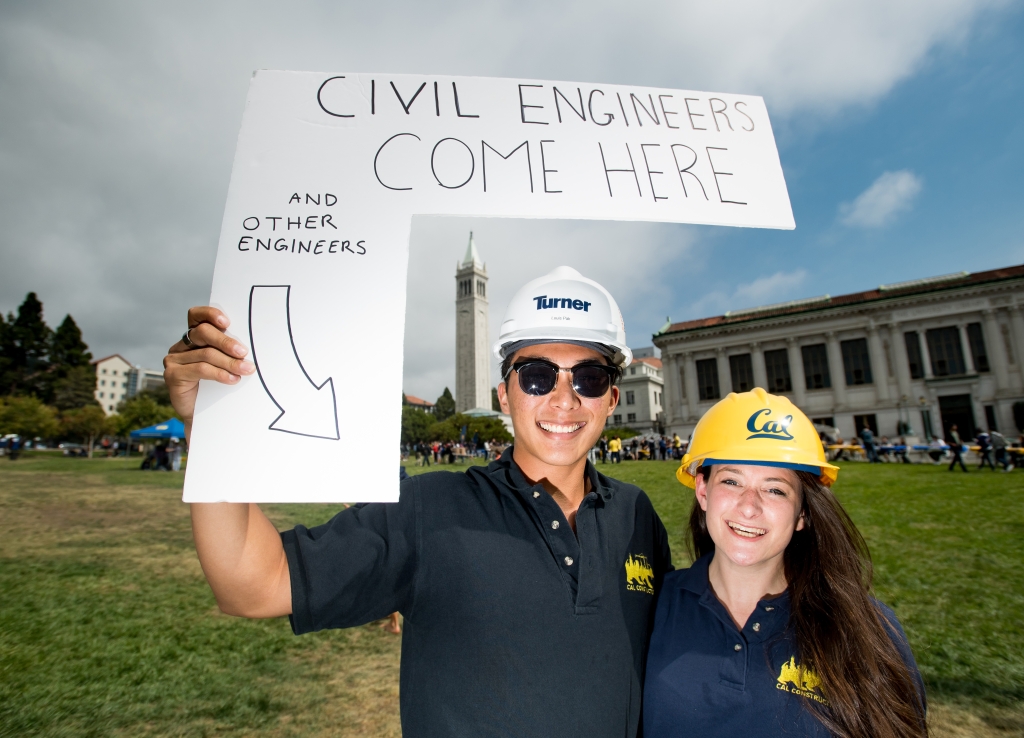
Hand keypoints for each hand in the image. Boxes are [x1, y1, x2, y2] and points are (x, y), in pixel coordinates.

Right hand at [164, 307, 255, 434]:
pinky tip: (232, 379)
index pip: (196, 316)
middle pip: (202, 333)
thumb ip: (230, 351)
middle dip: (226, 342)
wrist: (206, 417)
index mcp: (194, 338)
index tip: (227, 322)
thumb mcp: (225, 364)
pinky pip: (200, 369)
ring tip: (245, 370)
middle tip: (244, 352)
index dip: (210, 314)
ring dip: (229, 362)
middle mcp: (182, 345)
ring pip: (205, 354)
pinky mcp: (172, 374)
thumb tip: (248, 346)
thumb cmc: (219, 388)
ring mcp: (174, 359)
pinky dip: (219, 373)